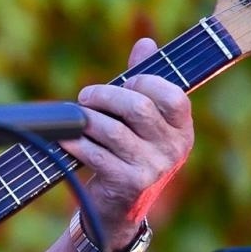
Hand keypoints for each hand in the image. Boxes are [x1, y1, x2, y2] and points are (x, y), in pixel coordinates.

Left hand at [58, 38, 193, 248]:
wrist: (117, 209)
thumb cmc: (129, 153)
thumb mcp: (143, 120)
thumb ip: (144, 81)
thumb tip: (145, 42)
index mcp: (183, 129)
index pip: (173, 95)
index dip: (144, 82)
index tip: (124, 83)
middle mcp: (174, 149)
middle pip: (138, 108)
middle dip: (105, 96)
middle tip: (86, 97)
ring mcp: (153, 169)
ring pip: (112, 130)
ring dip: (86, 120)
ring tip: (76, 118)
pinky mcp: (128, 184)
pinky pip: (95, 154)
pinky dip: (76, 143)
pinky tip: (67, 139)